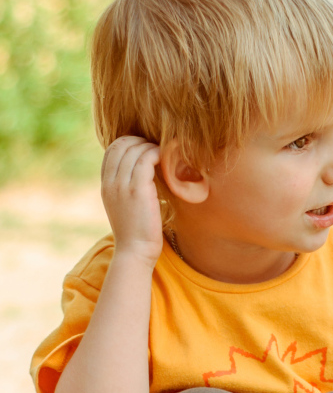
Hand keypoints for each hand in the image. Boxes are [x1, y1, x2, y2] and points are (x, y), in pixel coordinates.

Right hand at [101, 136, 162, 264]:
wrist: (135, 252)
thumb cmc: (136, 233)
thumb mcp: (125, 207)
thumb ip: (127, 189)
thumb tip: (143, 175)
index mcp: (105, 185)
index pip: (112, 150)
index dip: (129, 143)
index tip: (145, 148)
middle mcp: (110, 182)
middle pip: (121, 145)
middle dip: (140, 141)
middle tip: (157, 148)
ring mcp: (122, 185)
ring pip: (134, 149)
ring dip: (151, 146)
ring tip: (164, 153)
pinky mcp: (137, 189)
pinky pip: (146, 159)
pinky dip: (157, 154)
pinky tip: (166, 159)